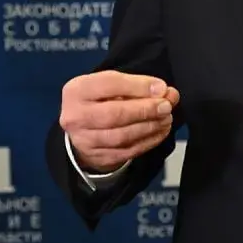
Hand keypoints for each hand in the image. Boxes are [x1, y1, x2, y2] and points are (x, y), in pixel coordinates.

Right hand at [60, 70, 178, 172]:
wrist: (83, 129)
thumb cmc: (100, 99)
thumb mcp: (111, 84)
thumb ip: (137, 85)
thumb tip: (164, 91)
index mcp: (77, 90)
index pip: (109, 84)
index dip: (138, 86)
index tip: (161, 88)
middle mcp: (76, 116)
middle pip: (114, 114)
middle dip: (145, 110)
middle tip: (166, 106)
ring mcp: (84, 140)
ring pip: (122, 136)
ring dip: (150, 126)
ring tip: (166, 118)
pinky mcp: (98, 157)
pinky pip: (127, 152)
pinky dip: (149, 141)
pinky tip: (161, 131)